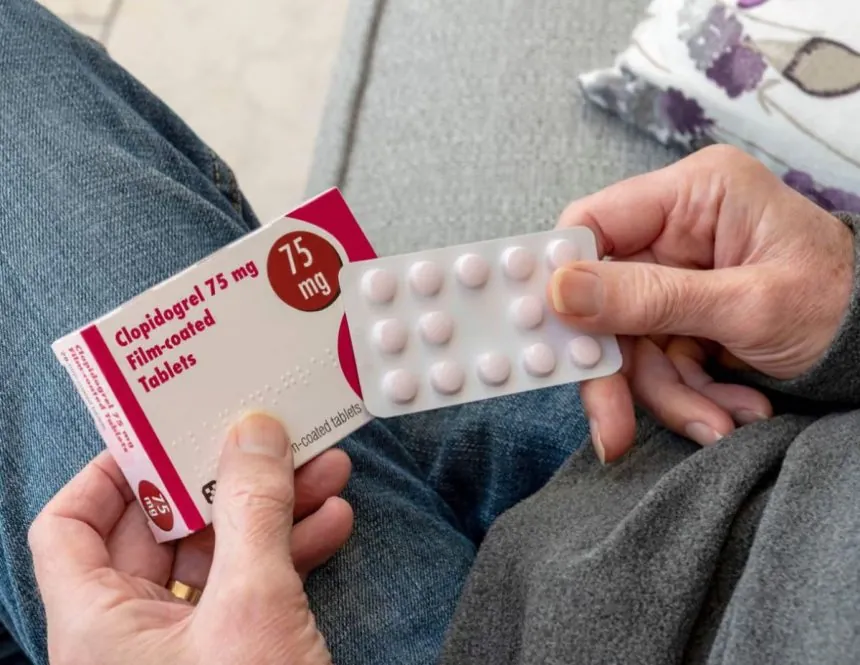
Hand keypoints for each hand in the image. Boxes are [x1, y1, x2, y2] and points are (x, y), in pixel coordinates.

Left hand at [29, 414, 351, 664]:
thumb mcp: (252, 608)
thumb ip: (253, 512)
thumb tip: (252, 432)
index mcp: (99, 623)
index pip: (70, 525)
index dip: (110, 471)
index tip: (164, 430)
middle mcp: (134, 632)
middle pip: (164, 528)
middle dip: (225, 479)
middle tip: (265, 437)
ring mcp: (189, 646)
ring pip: (222, 553)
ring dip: (274, 509)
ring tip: (323, 471)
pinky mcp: (237, 655)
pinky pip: (256, 586)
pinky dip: (292, 551)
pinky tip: (332, 524)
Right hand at [550, 145, 853, 462]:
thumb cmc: (841, 306)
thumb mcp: (747, 306)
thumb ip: (649, 299)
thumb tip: (559, 290)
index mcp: (693, 197)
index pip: (594, 224)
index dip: (561, 277)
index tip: (550, 335)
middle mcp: (678, 232)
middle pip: (603, 299)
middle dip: (618, 369)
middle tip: (614, 428)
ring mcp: (680, 278)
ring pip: (630, 344)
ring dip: (668, 395)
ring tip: (720, 423)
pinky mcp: (686, 317)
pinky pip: (659, 363)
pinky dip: (689, 398)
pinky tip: (731, 414)